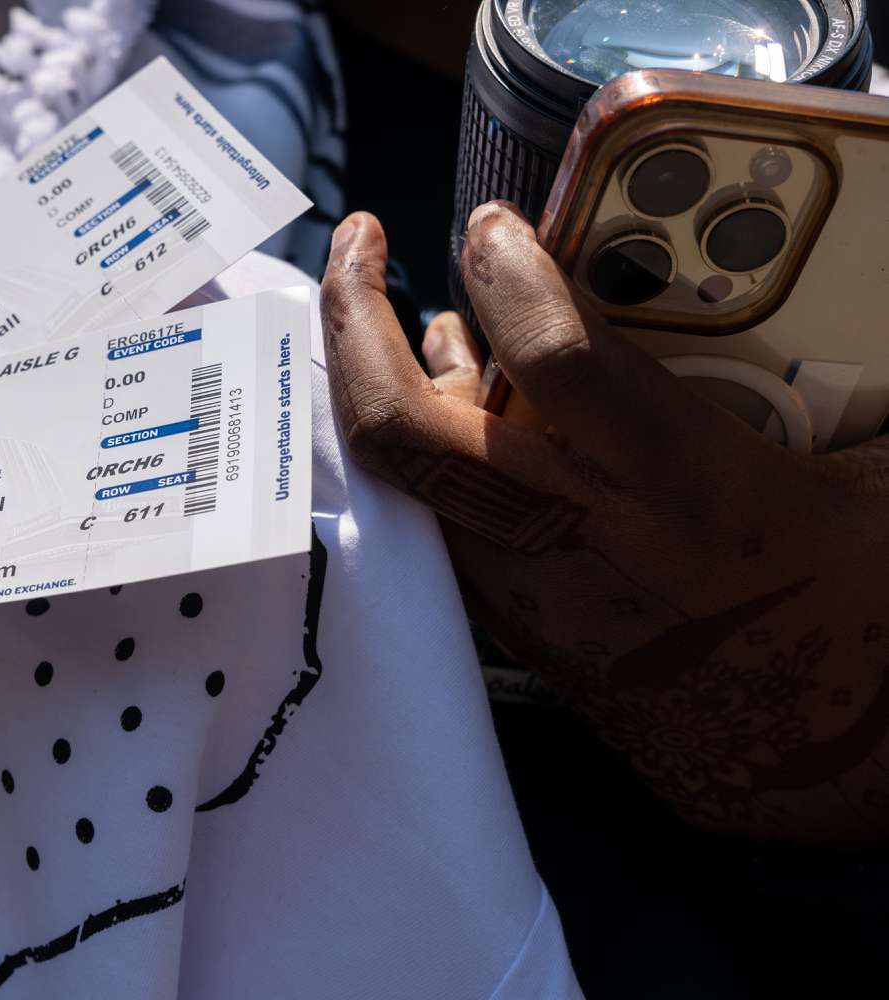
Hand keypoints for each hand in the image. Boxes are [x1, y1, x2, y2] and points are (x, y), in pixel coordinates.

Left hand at [323, 204, 888, 846]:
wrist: (807, 764)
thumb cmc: (850, 621)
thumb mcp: (862, 483)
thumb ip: (815, 383)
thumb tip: (822, 295)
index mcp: (679, 490)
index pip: (554, 360)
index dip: (510, 274)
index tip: (493, 222)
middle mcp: (573, 535)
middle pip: (403, 426)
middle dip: (355, 319)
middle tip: (358, 241)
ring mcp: (520, 584)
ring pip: (402, 471)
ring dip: (381, 379)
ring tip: (403, 313)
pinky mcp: (508, 615)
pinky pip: (434, 508)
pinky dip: (427, 441)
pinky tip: (459, 400)